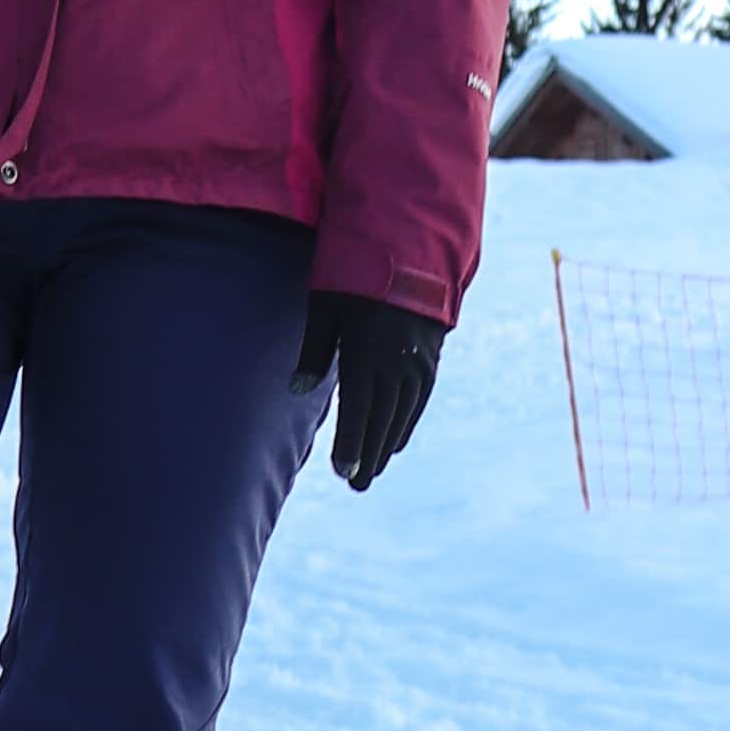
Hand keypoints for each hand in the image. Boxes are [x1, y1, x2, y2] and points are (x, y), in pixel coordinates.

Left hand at [296, 288, 443, 491]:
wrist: (411, 244)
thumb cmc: (355, 271)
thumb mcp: (325, 305)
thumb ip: (314, 350)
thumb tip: (298, 390)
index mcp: (367, 354)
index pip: (357, 412)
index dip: (350, 445)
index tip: (341, 472)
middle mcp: (397, 364)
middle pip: (381, 421)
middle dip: (367, 456)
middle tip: (356, 486)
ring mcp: (419, 362)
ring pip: (402, 415)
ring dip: (385, 445)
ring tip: (372, 469)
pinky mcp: (431, 357)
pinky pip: (419, 400)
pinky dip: (406, 423)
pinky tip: (395, 440)